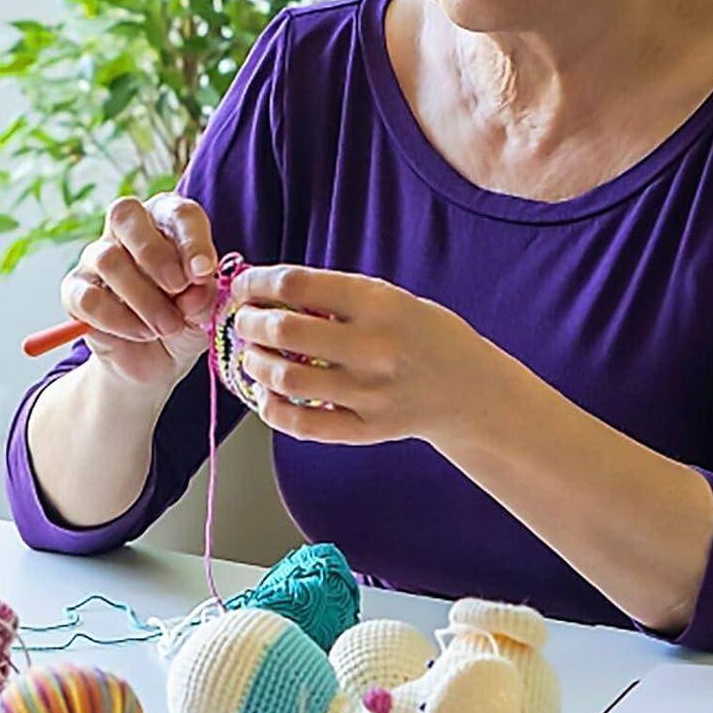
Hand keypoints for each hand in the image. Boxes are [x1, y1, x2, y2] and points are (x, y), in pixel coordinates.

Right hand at [61, 194, 219, 389]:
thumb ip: (204, 296)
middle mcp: (126, 232)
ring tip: (168, 326)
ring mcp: (95, 259)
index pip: (177, 213)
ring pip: (108, 260)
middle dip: (155, 254)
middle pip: (125, 215)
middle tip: (179, 289)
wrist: (155, 361)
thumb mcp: (204, 311)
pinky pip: (88, 298)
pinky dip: (119, 320)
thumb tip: (195, 289)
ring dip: (144, 298)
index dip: (192, 240)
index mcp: (165, 222)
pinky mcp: (74, 292)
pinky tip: (141, 333)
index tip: (204, 271)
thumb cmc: (183, 320)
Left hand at [228, 264, 472, 444]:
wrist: (471, 390)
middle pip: (285, 331)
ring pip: (286, 380)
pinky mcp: (367, 429)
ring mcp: (370, 393)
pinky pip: (303, 425)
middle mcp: (373, 347)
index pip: (297, 285)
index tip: (243, 286)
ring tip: (250, 356)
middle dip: (249, 323)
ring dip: (254, 364)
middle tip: (242, 321)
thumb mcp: (391, 298)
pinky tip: (265, 395)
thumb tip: (267, 291)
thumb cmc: (423, 335)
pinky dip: (272, 409)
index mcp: (379, 303)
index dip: (257, 283)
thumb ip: (337, 296)